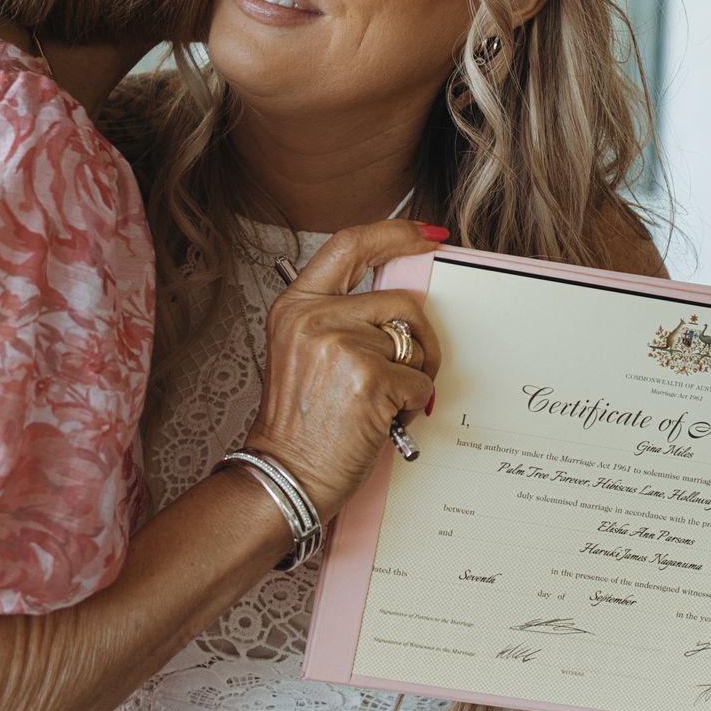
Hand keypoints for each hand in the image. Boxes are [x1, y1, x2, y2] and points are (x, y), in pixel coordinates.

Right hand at [246, 219, 443, 517]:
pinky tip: (382, 421)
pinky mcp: (369, 378)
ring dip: (413, 377)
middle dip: (422, 339)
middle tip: (414, 371)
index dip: (394, 234)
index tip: (426, 236)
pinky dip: (411, 405)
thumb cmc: (300, 425)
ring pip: (414, 344)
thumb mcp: (304, 353)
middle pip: (402, 302)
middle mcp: (315, 318)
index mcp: (296, 305)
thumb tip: (402, 304)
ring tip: (382, 403)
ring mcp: (342, 346)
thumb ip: (342, 318)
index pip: (350, 246)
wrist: (285, 477)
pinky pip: (419, 381)